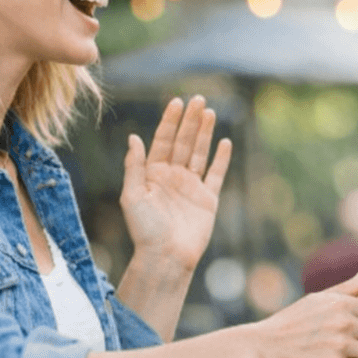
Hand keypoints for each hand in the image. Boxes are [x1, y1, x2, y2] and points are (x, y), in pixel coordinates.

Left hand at [120, 96, 231, 270]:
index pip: (163, 141)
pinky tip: (225, 142)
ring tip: (210, 112)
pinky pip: (216, 174)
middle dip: (190, 121)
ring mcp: (191, 187)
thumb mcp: (132, 196)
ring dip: (205, 133)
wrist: (166, 257)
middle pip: (184, 143)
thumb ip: (134, 166)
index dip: (170, 122)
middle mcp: (173, 177)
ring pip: (200, 153)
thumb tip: (134, 137)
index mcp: (153, 174)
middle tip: (198, 99)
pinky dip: (221, 158)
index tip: (177, 102)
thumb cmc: (145, 230)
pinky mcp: (207, 199)